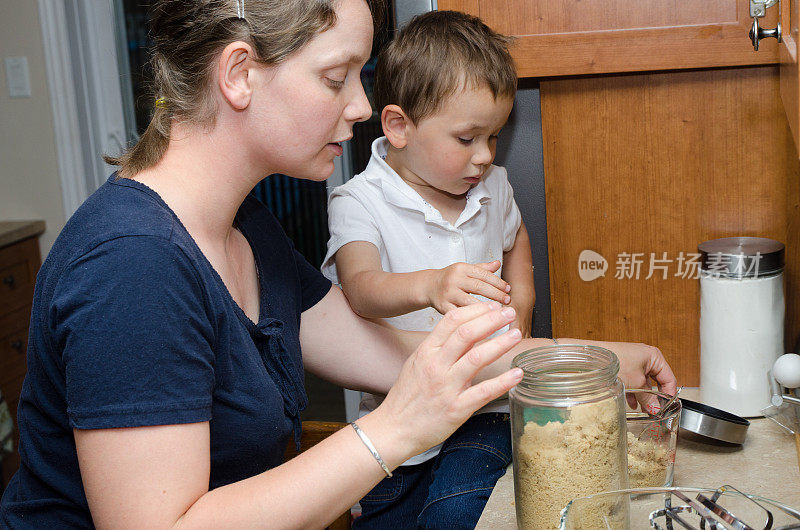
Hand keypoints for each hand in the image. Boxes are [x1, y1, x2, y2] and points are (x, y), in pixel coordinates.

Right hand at [375, 302, 522, 456]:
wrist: (394, 429)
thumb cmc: (407, 397)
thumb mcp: (418, 363)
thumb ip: (440, 348)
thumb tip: (465, 332)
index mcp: (426, 352)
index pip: (452, 321)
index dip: (476, 311)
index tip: (492, 307)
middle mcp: (436, 366)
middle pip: (467, 334)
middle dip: (491, 320)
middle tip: (510, 314)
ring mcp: (446, 387)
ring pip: (476, 358)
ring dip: (500, 344)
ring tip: (516, 335)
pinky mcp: (456, 409)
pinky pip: (483, 392)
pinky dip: (503, 382)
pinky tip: (517, 374)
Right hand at [428, 261, 510, 313]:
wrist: (429, 286)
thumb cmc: (451, 278)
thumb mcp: (465, 269)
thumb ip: (482, 268)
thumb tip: (498, 264)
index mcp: (461, 268)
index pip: (483, 274)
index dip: (498, 282)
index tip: (508, 289)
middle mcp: (454, 280)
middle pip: (479, 287)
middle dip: (496, 294)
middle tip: (508, 301)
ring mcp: (448, 294)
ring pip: (470, 302)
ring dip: (487, 308)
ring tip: (499, 311)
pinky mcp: (443, 307)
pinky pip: (461, 314)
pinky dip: (473, 318)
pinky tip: (483, 321)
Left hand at [602, 341, 676, 408]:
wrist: (591, 358)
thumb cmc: (615, 362)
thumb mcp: (636, 383)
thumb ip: (648, 398)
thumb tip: (655, 409)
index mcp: (654, 356)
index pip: (669, 378)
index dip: (669, 395)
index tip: (666, 409)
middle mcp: (645, 357)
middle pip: (657, 381)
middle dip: (655, 397)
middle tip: (655, 411)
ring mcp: (634, 362)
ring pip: (644, 383)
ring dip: (644, 397)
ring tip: (643, 410)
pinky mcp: (623, 367)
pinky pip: (633, 381)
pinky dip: (634, 392)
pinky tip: (632, 403)